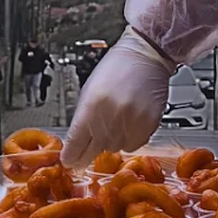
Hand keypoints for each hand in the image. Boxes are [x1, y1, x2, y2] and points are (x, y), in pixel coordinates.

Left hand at [61, 28, 175, 169]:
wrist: (146, 56)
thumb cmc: (117, 68)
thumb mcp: (90, 89)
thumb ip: (83, 118)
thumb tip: (76, 144)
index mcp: (91, 105)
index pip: (75, 142)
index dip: (71, 156)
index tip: (69, 162)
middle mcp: (110, 116)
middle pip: (95, 150)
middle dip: (91, 150)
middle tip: (90, 149)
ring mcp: (130, 122)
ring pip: (115, 148)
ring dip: (113, 140)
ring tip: (117, 120)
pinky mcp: (148, 125)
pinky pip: (134, 145)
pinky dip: (130, 139)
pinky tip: (130, 122)